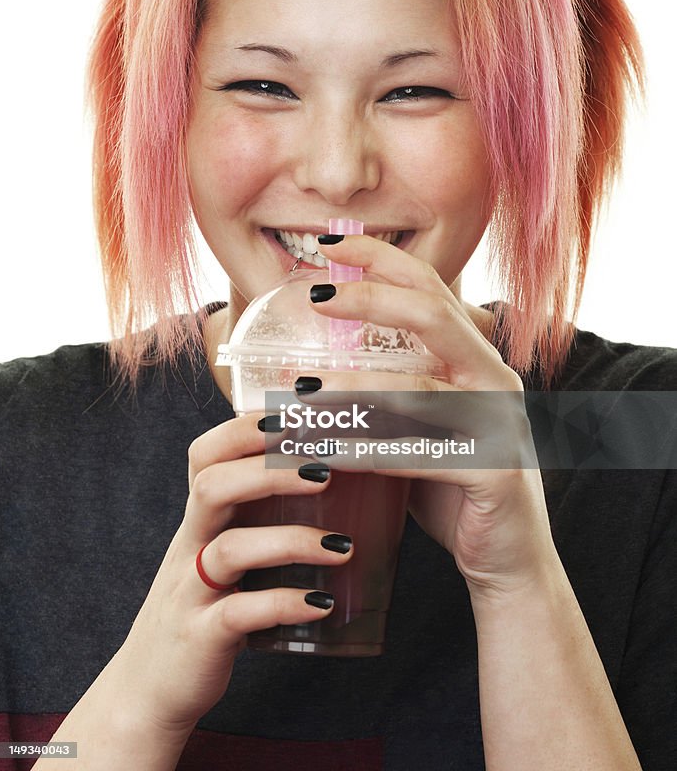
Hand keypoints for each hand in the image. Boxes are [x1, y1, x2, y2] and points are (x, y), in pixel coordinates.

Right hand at [113, 414, 353, 733]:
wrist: (150, 688)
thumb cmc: (203, 605)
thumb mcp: (219, 551)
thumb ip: (256, 517)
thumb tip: (333, 477)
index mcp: (198, 519)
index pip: (206, 453)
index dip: (245, 429)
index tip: (296, 415)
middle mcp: (189, 546)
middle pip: (212, 486)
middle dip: (270, 471)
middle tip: (327, 471)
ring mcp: (191, 591)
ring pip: (230, 550)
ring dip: (291, 541)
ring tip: (343, 546)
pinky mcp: (202, 636)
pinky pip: (241, 613)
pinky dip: (285, 604)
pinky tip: (322, 604)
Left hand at [303, 234, 557, 599]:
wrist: (507, 558)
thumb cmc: (450, 486)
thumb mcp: (413, 428)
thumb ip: (377, 395)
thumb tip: (295, 372)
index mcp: (472, 358)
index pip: (429, 288)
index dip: (382, 259)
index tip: (329, 245)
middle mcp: (491, 379)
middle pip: (433, 315)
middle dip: (370, 297)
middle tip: (315, 293)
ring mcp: (497, 423)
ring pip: (418, 388)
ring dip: (350, 387)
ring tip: (298, 388)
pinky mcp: (493, 471)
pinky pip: (418, 454)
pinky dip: (364, 452)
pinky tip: (320, 452)